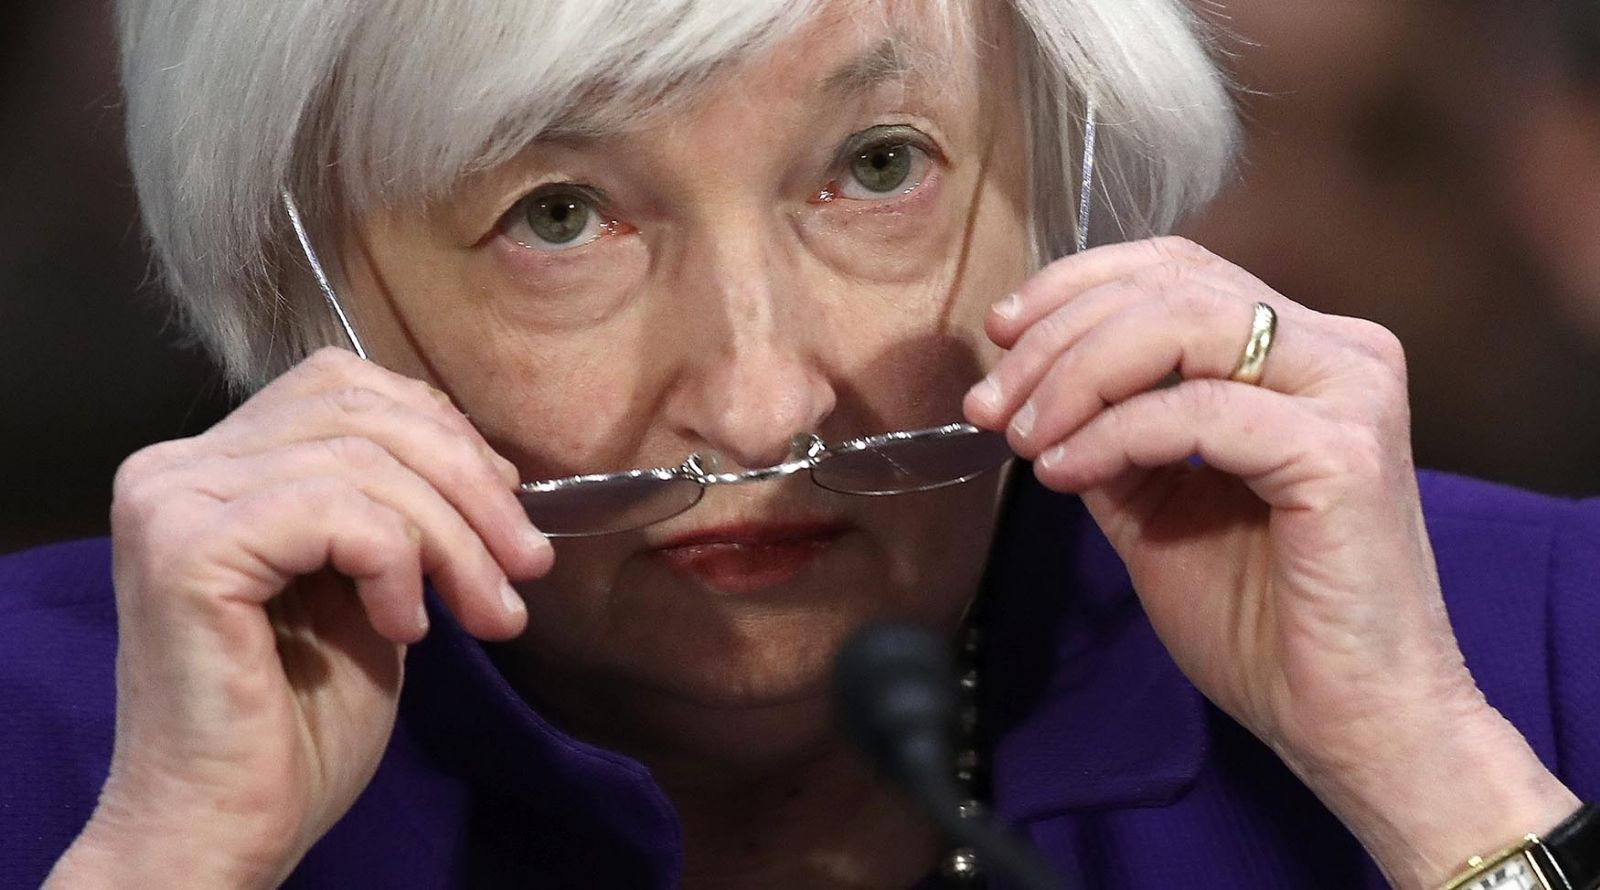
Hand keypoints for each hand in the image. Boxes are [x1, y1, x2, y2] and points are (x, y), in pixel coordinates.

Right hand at [47, 348, 551, 887]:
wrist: (228, 826)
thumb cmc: (298, 725)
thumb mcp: (371, 588)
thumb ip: (398, 511)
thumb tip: (489, 465)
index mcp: (215, 466)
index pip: (344, 384)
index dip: (441, 431)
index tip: (507, 511)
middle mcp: (177, 467)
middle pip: (362, 411)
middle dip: (470, 487)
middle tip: (525, 567)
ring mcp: (171, 501)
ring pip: (363, 462)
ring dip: (453, 539)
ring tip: (484, 614)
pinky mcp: (186, 548)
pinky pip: (337, 512)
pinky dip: (396, 565)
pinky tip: (404, 629)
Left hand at [964, 238, 1576, 887]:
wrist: (1348, 722)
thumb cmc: (1264, 623)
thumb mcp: (1157, 506)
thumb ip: (1110, 433)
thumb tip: (1029, 388)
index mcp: (1302, 351)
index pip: (1176, 268)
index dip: (1076, 286)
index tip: (1001, 337)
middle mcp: (1340, 351)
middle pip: (1170, 284)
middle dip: (1057, 335)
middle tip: (990, 403)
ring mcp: (1350, 393)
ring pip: (1181, 325)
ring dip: (1076, 375)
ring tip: (1023, 436)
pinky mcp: (1345, 452)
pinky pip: (1199, 411)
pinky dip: (1114, 433)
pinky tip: (1064, 473)